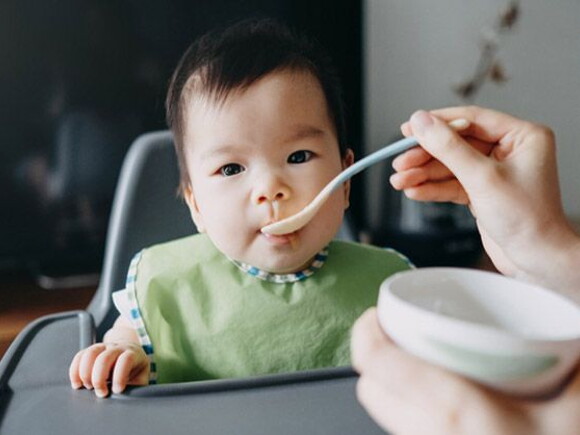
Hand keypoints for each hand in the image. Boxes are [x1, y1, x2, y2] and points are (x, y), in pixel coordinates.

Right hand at [69, 341, 149, 397]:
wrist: (129, 353)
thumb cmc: (135, 370)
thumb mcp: (141, 378)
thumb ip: (137, 387)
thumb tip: (126, 398)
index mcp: (133, 353)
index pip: (125, 360)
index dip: (120, 376)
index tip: (117, 391)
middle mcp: (117, 347)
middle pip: (105, 358)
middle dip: (99, 378)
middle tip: (101, 393)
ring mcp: (103, 347)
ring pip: (90, 354)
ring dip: (85, 373)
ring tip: (89, 388)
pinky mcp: (90, 351)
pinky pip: (79, 357)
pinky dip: (75, 371)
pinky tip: (77, 384)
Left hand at [351, 308, 579, 434]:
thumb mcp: (572, 413)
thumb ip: (574, 373)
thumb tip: (571, 340)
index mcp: (455, 412)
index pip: (377, 365)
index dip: (366, 332)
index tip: (375, 315)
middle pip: (370, 388)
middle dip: (376, 356)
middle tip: (397, 334)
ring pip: (382, 413)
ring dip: (390, 384)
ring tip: (415, 361)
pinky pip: (402, 433)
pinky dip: (406, 409)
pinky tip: (433, 399)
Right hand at [390, 106, 579, 296]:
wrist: (536, 260)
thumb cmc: (528, 220)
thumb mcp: (482, 178)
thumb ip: (449, 148)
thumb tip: (422, 122)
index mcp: (522, 136)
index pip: (471, 120)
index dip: (437, 123)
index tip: (409, 129)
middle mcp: (509, 150)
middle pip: (456, 144)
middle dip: (425, 155)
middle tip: (400, 162)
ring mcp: (494, 172)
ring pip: (450, 165)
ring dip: (423, 174)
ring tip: (400, 181)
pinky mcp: (482, 191)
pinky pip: (452, 183)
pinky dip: (433, 188)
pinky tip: (414, 191)